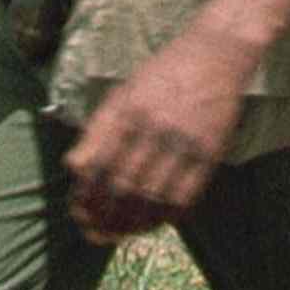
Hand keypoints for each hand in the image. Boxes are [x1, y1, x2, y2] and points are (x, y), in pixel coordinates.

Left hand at [62, 27, 250, 242]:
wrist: (215, 54)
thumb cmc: (162, 74)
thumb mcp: (123, 92)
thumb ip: (99, 129)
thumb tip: (74, 168)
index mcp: (127, 112)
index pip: (98, 165)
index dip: (86, 196)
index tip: (79, 212)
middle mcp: (154, 128)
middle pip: (124, 187)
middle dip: (106, 216)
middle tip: (96, 233)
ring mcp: (184, 142)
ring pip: (153, 198)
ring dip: (133, 224)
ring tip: (120, 235)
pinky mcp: (210, 153)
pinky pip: (185, 196)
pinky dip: (166, 216)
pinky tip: (153, 223)